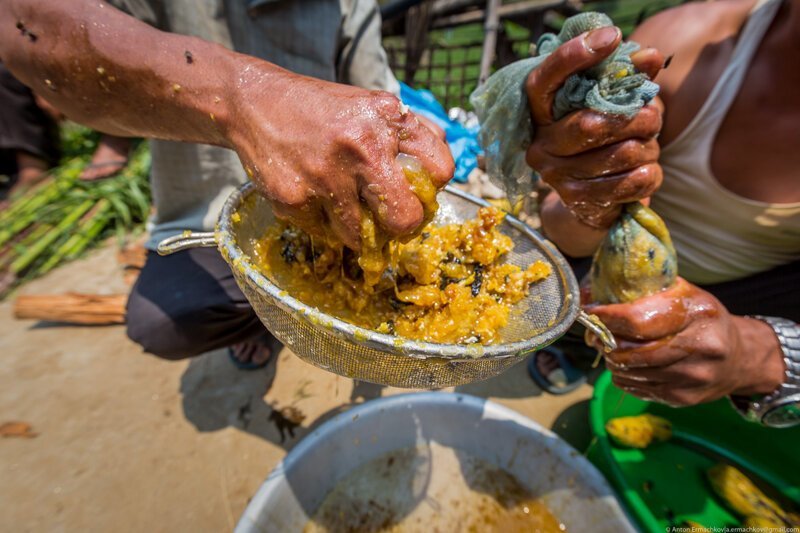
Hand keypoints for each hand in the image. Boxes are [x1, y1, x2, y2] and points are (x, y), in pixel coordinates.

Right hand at [226, 66, 453, 249]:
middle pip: (405, 218)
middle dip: (400, 226)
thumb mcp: (370, 106)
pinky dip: (321, 222)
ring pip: (361, 237)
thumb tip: (441, 172)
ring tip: (341, 201)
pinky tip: (311, 194)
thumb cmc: (320, 110)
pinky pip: (323, 233)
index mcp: (387, 119)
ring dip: (355, 228)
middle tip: (389, 219)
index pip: (439, 170)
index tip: (417, 193)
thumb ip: (410, 134)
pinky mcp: (294, 200)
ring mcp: (326, 177)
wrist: (253, 104)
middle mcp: (361, 147)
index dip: (431, 189)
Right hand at [525, 26, 665, 228]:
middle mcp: (540, 145)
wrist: (591, 201)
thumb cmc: (600, 142)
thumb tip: (650, 57)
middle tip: (654, 117)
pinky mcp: (579, 201)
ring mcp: (556, 176)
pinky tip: (648, 170)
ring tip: (649, 147)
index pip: (544, 81)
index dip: (572, 56)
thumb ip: (628, 80)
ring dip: (648, 148)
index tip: (612, 36)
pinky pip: (630, 182)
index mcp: (541, 114)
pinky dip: (650, 174)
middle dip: (637, 118)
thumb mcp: (610, 106)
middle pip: (592, 123)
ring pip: (621, 153)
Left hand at [584, 278, 785, 405]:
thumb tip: (589, 291)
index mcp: (698, 312)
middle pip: (632, 350)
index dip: (607, 318)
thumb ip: (643, 288)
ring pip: (630, 372)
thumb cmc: (700, 319)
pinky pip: (636, 388)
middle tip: (597, 335)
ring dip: (612, 360)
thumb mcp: (682, 292)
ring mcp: (693, 376)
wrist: (740, 358)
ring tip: (613, 349)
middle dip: (605, 342)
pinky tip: (629, 365)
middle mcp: (700, 346)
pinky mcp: (684, 398)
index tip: (591, 312)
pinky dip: (623, 376)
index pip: (638, 320)